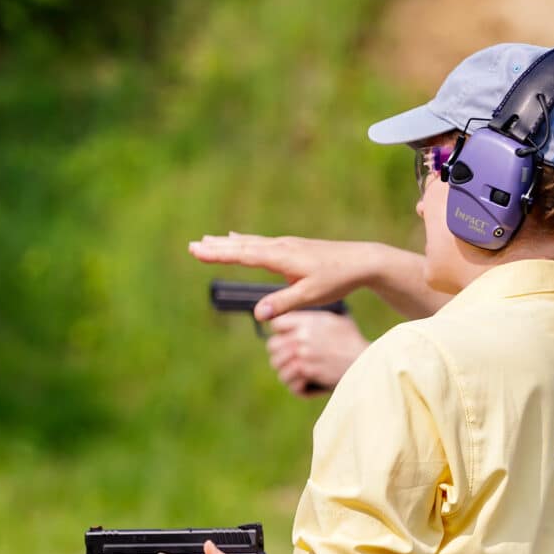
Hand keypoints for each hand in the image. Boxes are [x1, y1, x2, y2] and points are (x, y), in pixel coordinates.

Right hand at [190, 233, 373, 319]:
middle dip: (216, 247)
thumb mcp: (311, 296)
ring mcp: (286, 245)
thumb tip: (258, 315)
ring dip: (226, 243)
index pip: (244, 255)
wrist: (361, 261)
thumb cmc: (337, 279)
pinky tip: (237, 239)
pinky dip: (243, 241)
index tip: (197, 251)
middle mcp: (280, 247)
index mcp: (282, 257)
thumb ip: (283, 303)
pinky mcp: (292, 248)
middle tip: (192, 245)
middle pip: (242, 246)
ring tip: (207, 241)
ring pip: (250, 243)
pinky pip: (260, 243)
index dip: (219, 254)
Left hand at [266, 311, 368, 395]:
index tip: (287, 340)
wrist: (367, 362)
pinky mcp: (309, 373)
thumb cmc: (354, 343)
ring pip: (277, 366)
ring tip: (298, 374)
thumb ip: (314, 321)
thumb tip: (299, 323)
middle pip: (272, 345)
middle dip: (280, 354)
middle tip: (291, 361)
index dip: (280, 333)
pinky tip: (306, 384)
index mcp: (308, 321)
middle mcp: (303, 336)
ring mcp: (304, 355)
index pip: (276, 324)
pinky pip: (290, 382)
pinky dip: (297, 386)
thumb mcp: (336, 321)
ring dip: (287, 372)